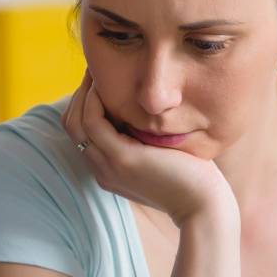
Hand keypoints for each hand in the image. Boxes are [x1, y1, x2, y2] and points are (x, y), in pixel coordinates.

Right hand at [62, 73, 233, 224]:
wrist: (205, 208)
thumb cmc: (193, 180)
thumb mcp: (163, 155)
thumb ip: (149, 139)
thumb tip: (151, 112)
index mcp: (109, 170)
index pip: (81, 131)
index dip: (84, 102)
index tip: (99, 79)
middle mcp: (102, 170)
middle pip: (72, 124)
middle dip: (79, 93)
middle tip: (94, 69)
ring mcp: (109, 166)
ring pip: (76, 122)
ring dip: (84, 91)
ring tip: (97, 69)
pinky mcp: (122, 159)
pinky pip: (93, 122)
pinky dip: (95, 100)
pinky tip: (107, 84)